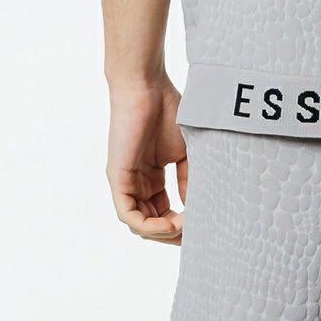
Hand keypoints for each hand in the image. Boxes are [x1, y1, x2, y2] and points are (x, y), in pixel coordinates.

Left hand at [106, 78, 186, 244]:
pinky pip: (128, 215)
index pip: (162, 213)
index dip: (181, 224)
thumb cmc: (167, 110)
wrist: (147, 87)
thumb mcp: (184, 152)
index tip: (202, 225)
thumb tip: (193, 208)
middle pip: (151, 224)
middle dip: (173, 234)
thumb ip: (188, 179)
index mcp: (150, 177)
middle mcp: (136, 183)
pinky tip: (170, 224)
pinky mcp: (118, 178)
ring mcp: (125, 182)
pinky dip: (149, 226)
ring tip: (186, 228)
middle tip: (196, 234)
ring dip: (164, 233)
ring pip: (139, 225)